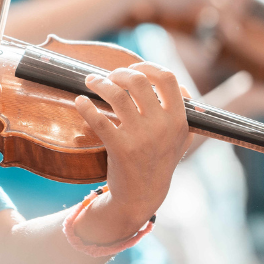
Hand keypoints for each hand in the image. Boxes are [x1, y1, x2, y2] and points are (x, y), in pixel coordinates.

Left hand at [72, 63, 188, 240]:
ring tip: (91, 82)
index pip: (168, 78)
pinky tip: (80, 101)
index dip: (148, 67)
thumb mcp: (181, 138)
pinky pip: (99, 119)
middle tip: (108, 77)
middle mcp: (162, 126)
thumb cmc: (159, 162)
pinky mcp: (120, 148)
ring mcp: (141, 137)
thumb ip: (183, 110)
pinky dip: (86, 106)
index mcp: (178, 120)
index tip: (133, 68)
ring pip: (117, 95)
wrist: (142, 196)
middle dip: (119, 73)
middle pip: (139, 81)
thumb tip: (173, 81)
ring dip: (100, 83)